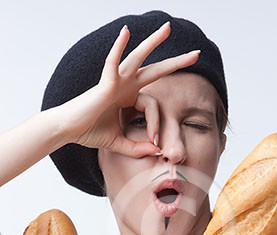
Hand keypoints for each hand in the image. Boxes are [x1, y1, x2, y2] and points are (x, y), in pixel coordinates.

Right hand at [55, 22, 199, 156]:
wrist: (68, 131)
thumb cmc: (89, 133)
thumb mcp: (119, 144)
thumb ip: (138, 148)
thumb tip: (157, 151)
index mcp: (129, 97)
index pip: (153, 106)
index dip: (157, 125)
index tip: (155, 142)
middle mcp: (124, 86)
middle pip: (155, 70)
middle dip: (176, 63)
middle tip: (197, 55)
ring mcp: (115, 81)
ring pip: (138, 58)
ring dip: (153, 43)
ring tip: (168, 28)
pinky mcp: (105, 84)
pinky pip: (113, 62)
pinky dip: (118, 47)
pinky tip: (126, 32)